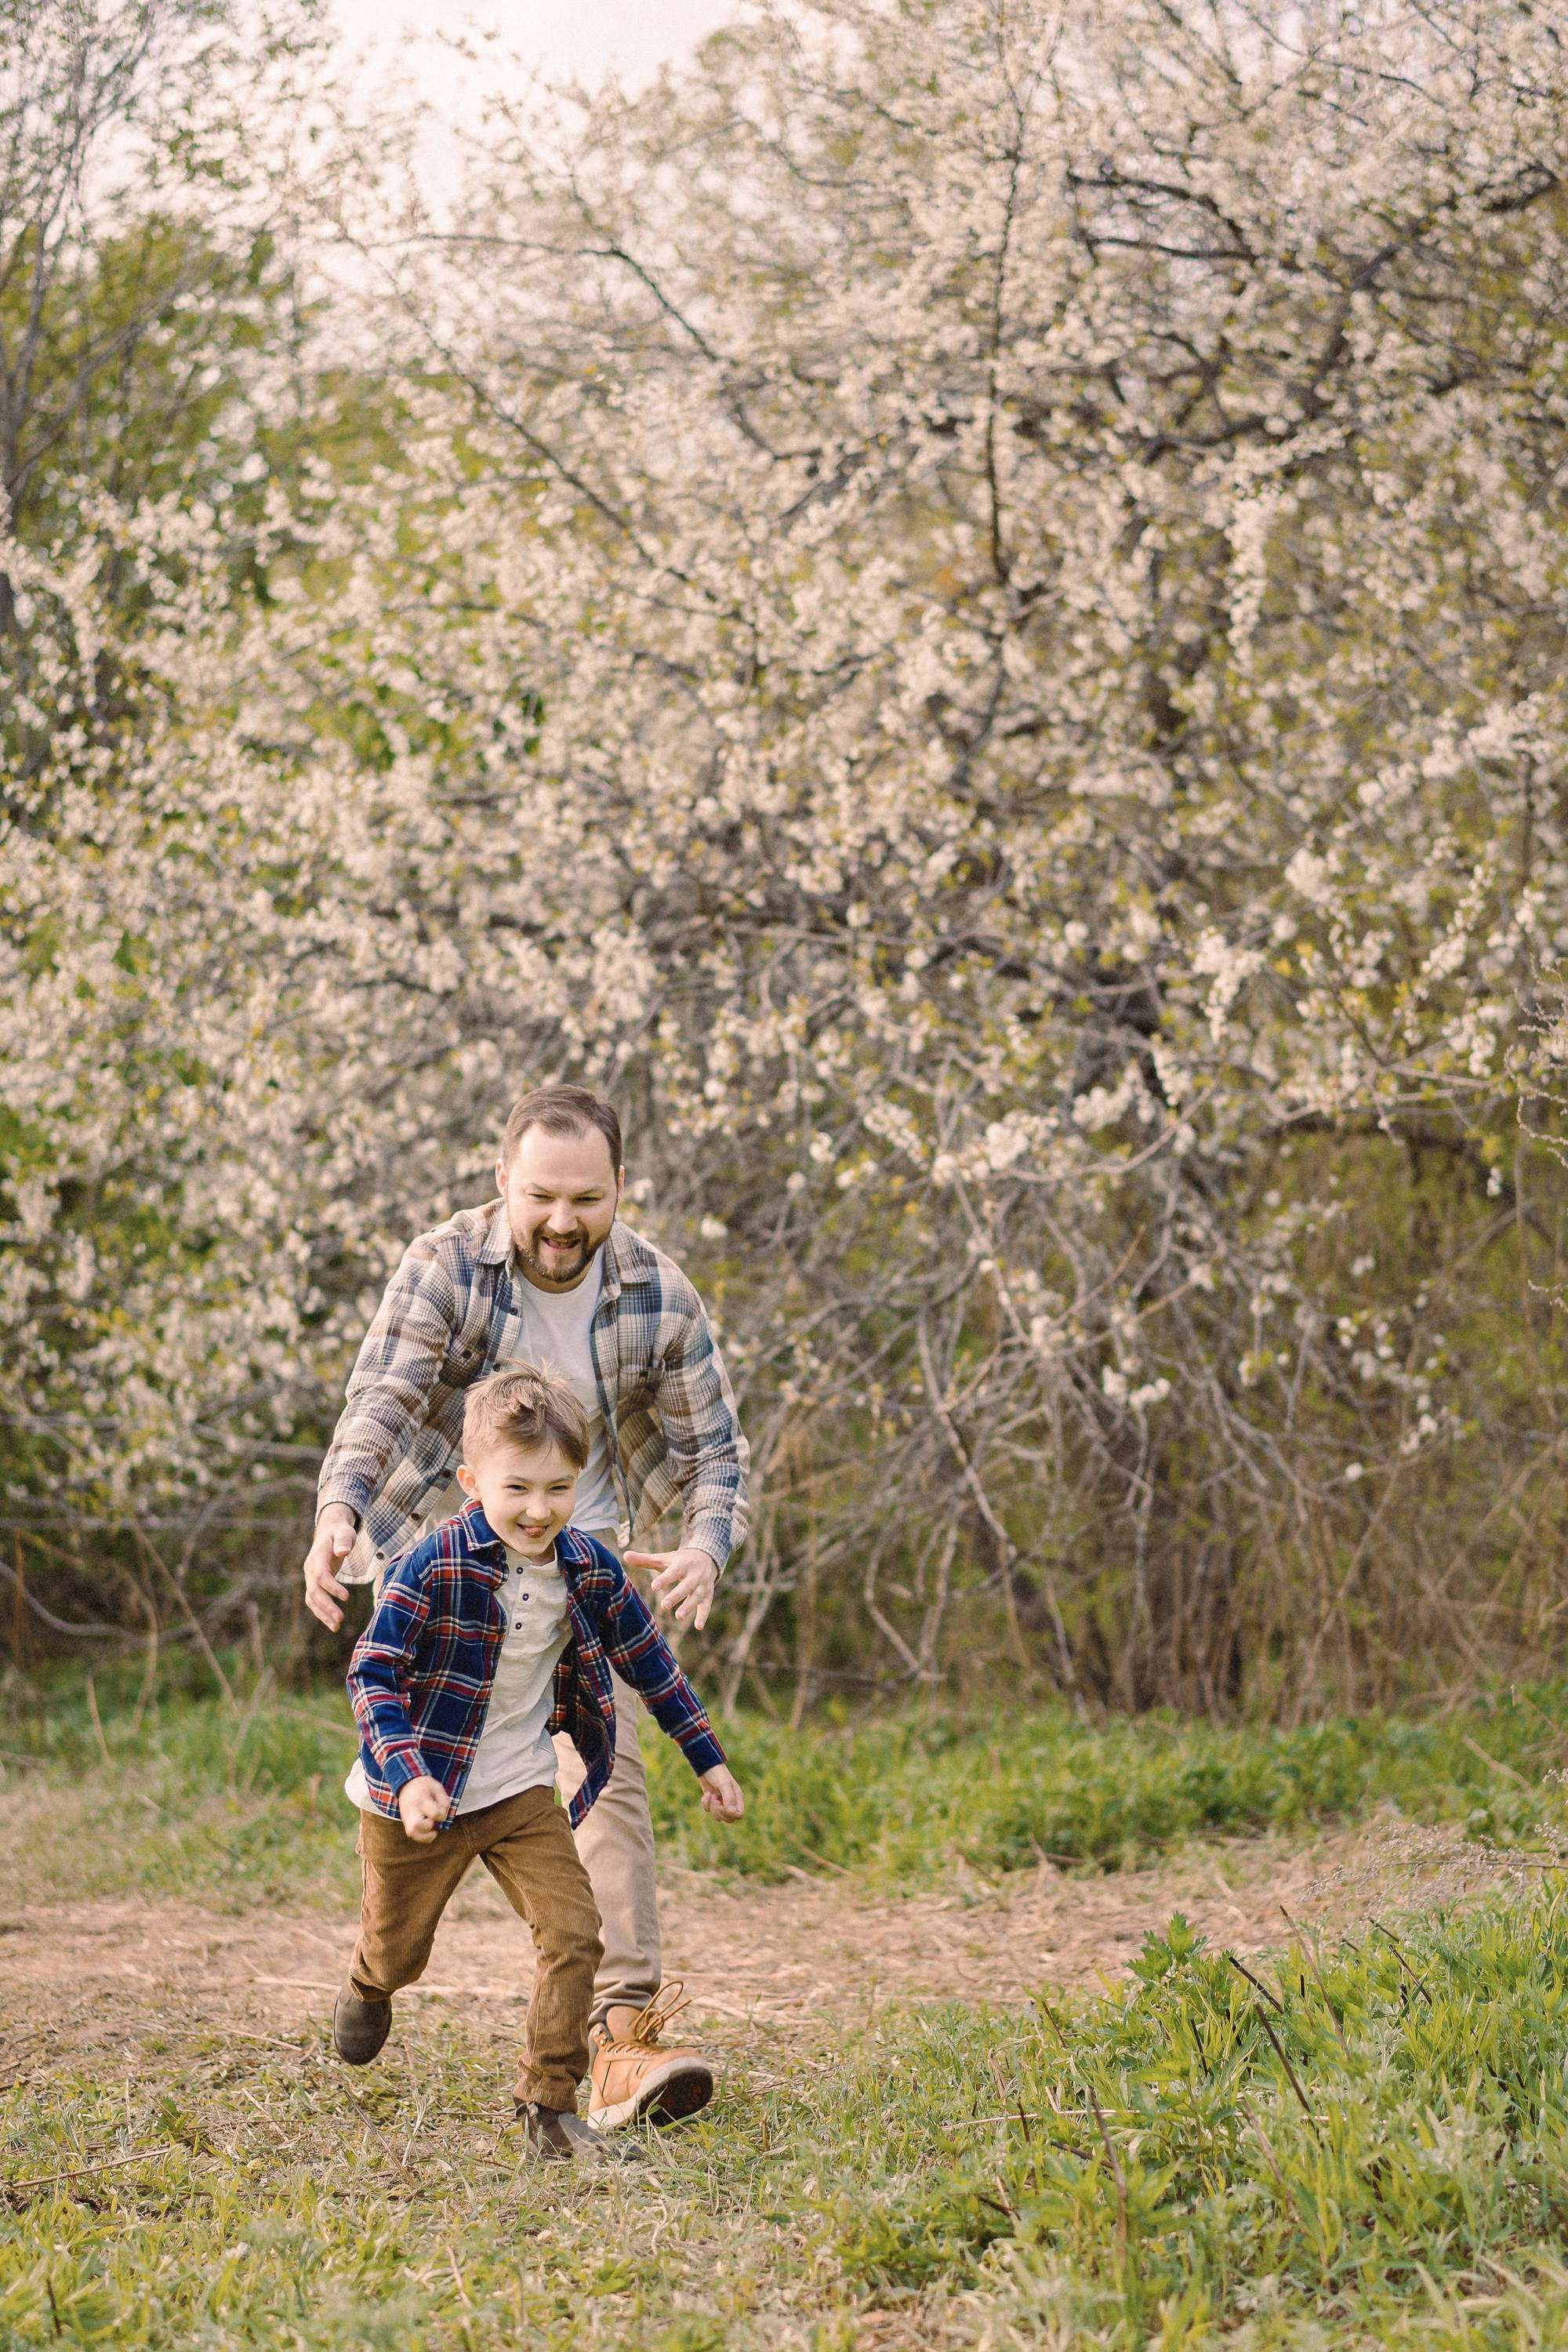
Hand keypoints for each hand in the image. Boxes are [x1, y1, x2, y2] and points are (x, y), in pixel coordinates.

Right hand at [304, 1504, 357, 1631]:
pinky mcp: (314, 1583)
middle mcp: (310, 1569)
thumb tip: (343, 1552)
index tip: (347, 1597)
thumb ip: (343, 1541)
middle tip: (340, 1620)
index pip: (321, 1575)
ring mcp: (310, 1577)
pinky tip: (333, 1623)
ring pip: (312, 1599)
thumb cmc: (339, 1532)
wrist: (328, 1532)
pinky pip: (314, 1601)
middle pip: (315, 1591)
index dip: (332, 1587)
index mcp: (317, 1557)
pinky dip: (322, 1613)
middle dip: (326, 1607)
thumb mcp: (344, 1532)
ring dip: (323, 1614)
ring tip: (336, 1627)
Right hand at [397, 1775, 449, 1841]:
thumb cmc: (424, 1785)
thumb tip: (443, 1816)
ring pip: (411, 1833)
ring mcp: (406, 1816)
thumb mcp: (437, 1787)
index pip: (433, 1813)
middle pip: (416, 1826)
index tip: (439, 1810)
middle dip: (428, 1827)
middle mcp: (412, 1809)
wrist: (406, 1783)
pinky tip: (428, 1833)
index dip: (440, 1814)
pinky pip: (411, 1833)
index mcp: (421, 1799)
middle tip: (432, 1821)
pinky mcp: (405, 1821)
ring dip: (424, 1837)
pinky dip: (421, 1837)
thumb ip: (444, 1801)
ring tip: (433, 1833)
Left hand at [625, 1544, 718, 1630]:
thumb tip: (624, 1555)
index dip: (664, 1579)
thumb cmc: (678, 1560)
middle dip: (676, 1595)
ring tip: (678, 1617)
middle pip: (686, 1585)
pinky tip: (698, 1627)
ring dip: (689, 1606)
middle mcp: (694, 1574)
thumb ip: (644, 1560)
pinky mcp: (708, 1594)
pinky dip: (703, 1615)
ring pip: (697, 1596)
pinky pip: (706, 1605)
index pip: (673, 1571)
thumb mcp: (663, 1558)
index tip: (654, 1587)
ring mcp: (702, 1584)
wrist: (706, 1557)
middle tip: (664, 1605)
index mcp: (682, 1563)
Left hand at [699, 1764, 743, 1821]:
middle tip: (715, 1799)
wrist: (706, 1766)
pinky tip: (706, 1793)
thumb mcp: (724, 1784)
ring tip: (711, 1795)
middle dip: (719, 1812)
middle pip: (729, 1819)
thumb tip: (731, 1813)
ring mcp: (721, 1802)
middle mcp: (731, 1802)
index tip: (722, 1805)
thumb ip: (728, 1798)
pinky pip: (709, 1810)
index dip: (730, 1814)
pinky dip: (706, 1803)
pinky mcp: (712, 1801)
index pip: (739, 1815)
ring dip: (712, 1808)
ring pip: (718, 1817)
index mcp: (737, 1797)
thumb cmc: (717, 1773)